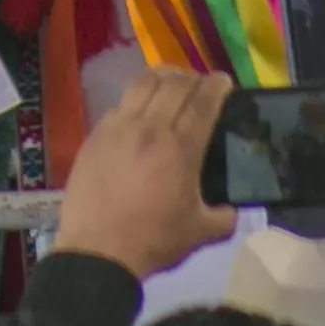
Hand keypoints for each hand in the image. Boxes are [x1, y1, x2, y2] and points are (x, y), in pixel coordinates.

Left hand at [53, 68, 237, 279]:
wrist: (99, 248)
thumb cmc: (154, 239)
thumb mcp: (202, 232)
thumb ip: (224, 216)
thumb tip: (230, 209)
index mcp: (180, 148)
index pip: (202, 102)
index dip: (216, 86)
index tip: (224, 81)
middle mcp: (148, 128)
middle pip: (173, 84)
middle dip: (193, 77)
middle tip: (201, 84)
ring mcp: (117, 128)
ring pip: (141, 84)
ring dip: (162, 77)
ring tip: (172, 83)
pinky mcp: (94, 135)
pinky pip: (119, 103)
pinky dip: (136, 98)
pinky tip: (140, 110)